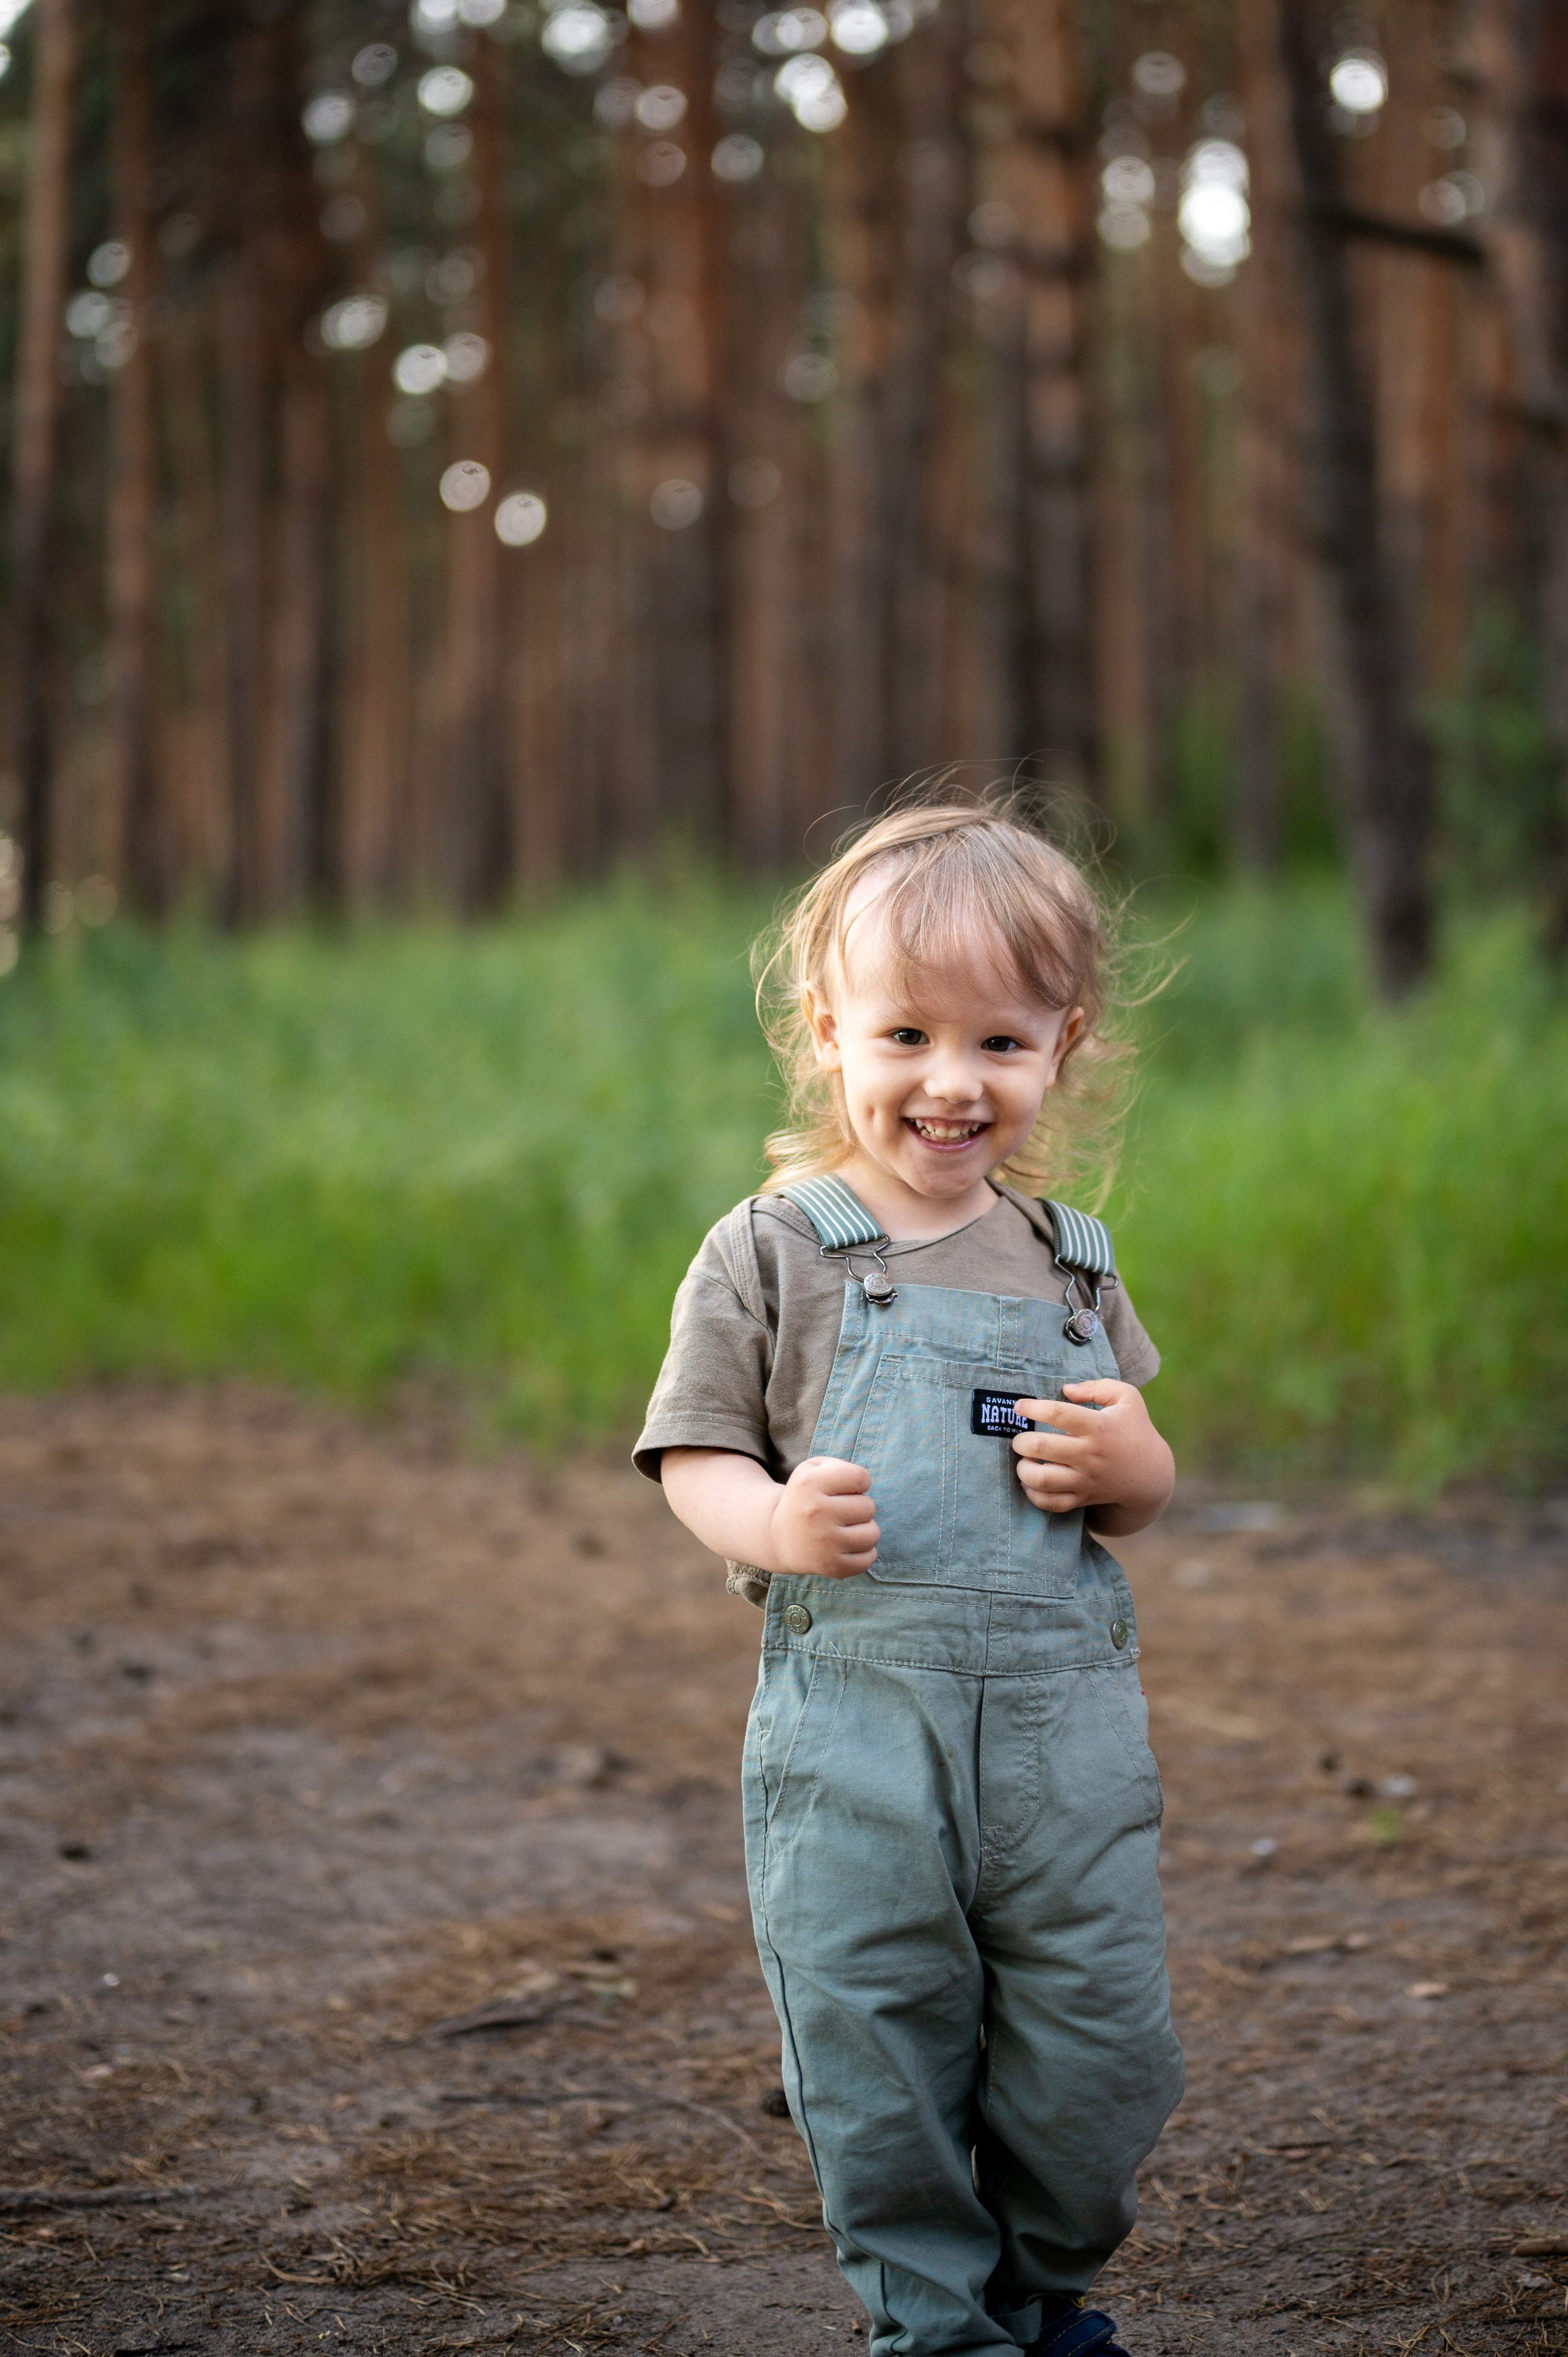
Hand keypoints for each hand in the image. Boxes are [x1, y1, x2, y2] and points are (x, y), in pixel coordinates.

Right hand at [769, 1455, 878, 1578]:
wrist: (777, 1538)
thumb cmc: (804, 1499)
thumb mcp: (810, 1471)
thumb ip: (839, 1467)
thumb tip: (863, 1484)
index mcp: (809, 1484)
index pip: (860, 1477)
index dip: (858, 1482)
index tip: (845, 1489)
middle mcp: (816, 1512)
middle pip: (869, 1506)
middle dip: (859, 1507)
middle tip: (840, 1513)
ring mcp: (824, 1542)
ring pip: (873, 1533)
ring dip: (864, 1531)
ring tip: (845, 1529)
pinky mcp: (831, 1566)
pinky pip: (868, 1558)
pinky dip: (864, 1553)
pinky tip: (847, 1547)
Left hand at [1010, 1380, 1173, 1534]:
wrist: (1150, 1473)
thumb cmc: (1134, 1429)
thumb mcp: (1127, 1398)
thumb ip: (1097, 1387)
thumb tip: (1066, 1390)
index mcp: (1098, 1426)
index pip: (1057, 1413)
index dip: (1032, 1408)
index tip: (1019, 1406)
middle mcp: (1089, 1454)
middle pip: (1042, 1447)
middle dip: (1021, 1441)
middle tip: (1020, 1437)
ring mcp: (1085, 1479)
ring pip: (1042, 1479)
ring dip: (1023, 1469)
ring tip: (1023, 1460)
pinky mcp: (1083, 1498)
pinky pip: (1051, 1503)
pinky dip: (1034, 1495)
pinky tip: (1030, 1482)